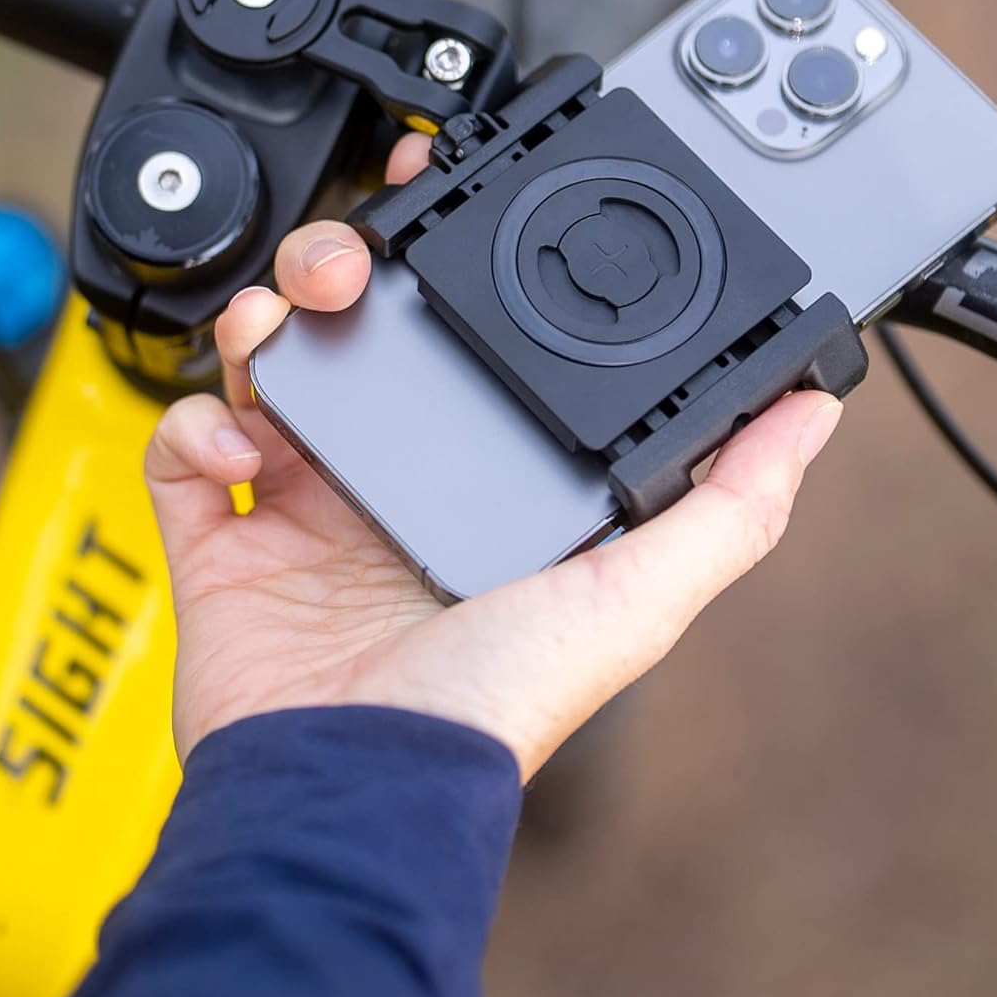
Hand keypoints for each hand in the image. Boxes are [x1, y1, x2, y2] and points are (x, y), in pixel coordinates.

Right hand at [145, 136, 843, 780]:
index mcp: (478, 487)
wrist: (356, 786)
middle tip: (346, 264)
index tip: (453, 210)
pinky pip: (185, 449)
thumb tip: (810, 418)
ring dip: (265, 324)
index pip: (467, 352)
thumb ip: (729, 506)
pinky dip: (195, 427)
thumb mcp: (636, 596)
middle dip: (339, 273)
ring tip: (277, 329)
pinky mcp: (224, 540)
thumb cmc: (492, 706)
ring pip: (268, 370)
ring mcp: (303, 509)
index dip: (456, 276)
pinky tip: (239, 450)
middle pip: (355, 338)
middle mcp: (392, 487)